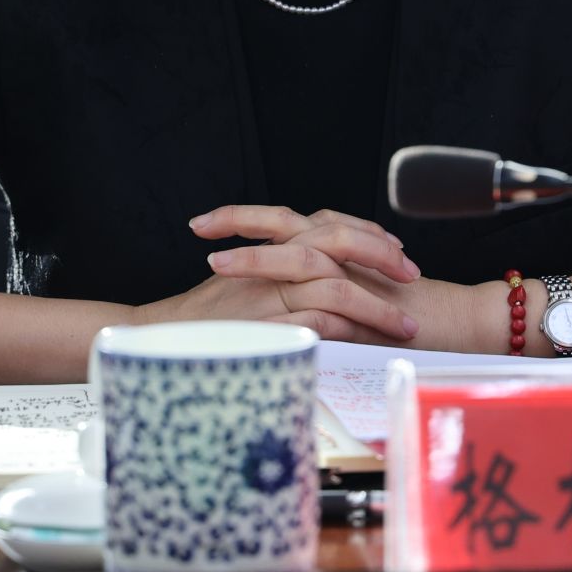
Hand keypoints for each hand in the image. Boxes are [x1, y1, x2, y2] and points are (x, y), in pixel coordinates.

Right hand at [132, 206, 421, 342]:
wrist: (160, 336)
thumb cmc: (205, 317)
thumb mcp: (248, 283)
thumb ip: (282, 273)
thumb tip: (324, 280)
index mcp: (272, 245)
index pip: (328, 225)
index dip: (367, 233)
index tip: (396, 249)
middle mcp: (272, 261)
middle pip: (338, 242)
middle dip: (381, 257)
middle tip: (411, 274)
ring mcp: (268, 293)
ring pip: (336, 287)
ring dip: (378, 307)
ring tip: (408, 327)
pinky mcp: (264, 326)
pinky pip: (316, 324)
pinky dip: (348, 333)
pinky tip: (371, 346)